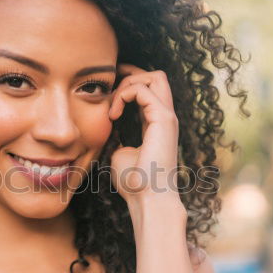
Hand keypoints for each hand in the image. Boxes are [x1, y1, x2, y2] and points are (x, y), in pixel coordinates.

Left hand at [107, 63, 181, 203]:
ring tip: (113, 107)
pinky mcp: (164, 119)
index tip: (106, 92)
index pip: (147, 89)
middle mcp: (165, 116)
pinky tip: (114, 115)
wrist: (147, 198)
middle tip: (110, 89)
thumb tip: (105, 130)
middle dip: (131, 73)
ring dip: (128, 84)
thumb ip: (117, 137)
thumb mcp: (119, 153)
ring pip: (155, 76)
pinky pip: (144, 89)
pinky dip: (125, 95)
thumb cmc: (134, 182)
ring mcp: (167, 116)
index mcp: (156, 123)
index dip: (127, 84)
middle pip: (157, 75)